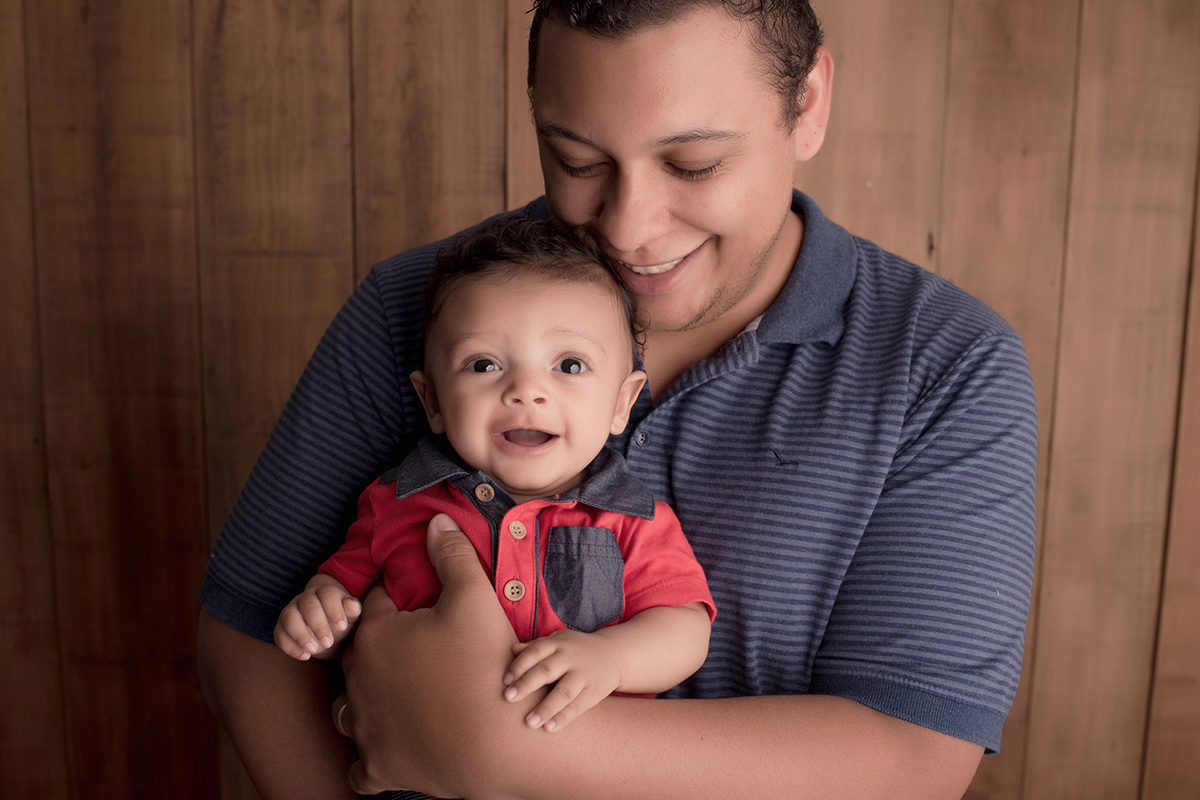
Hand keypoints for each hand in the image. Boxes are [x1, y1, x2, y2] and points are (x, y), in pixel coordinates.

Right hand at [274, 574, 361, 659]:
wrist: (328, 634)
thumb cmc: (341, 623)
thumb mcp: (351, 617)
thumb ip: (353, 610)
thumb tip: (353, 606)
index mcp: (325, 592)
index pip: (327, 595)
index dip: (334, 610)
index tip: (342, 627)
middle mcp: (305, 599)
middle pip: (308, 606)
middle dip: (318, 625)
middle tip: (329, 642)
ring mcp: (291, 611)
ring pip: (289, 617)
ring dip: (300, 635)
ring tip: (313, 650)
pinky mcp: (281, 627)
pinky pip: (279, 634)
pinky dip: (290, 647)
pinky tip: (305, 656)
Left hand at [333, 513, 523, 796]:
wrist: (499, 738)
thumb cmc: (488, 662)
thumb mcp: (475, 597)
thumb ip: (452, 555)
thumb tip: (435, 520)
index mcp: (375, 636)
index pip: (375, 605)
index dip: (399, 602)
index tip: (422, 609)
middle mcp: (358, 681)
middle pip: (358, 655)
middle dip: (382, 650)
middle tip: (420, 651)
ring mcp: (366, 727)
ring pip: (348, 710)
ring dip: (366, 702)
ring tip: (399, 698)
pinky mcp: (379, 766)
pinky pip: (359, 767)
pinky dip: (371, 757)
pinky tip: (393, 745)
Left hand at [504, 630, 621, 731]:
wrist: (613, 654)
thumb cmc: (576, 650)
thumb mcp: (558, 641)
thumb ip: (536, 646)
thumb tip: (512, 649)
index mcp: (558, 644)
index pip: (535, 652)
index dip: (519, 665)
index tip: (505, 682)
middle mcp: (570, 657)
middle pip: (546, 670)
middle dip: (526, 684)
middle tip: (507, 698)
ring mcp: (584, 675)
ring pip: (564, 691)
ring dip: (545, 707)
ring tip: (529, 722)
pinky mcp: (594, 691)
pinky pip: (578, 706)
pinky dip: (563, 717)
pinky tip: (549, 728)